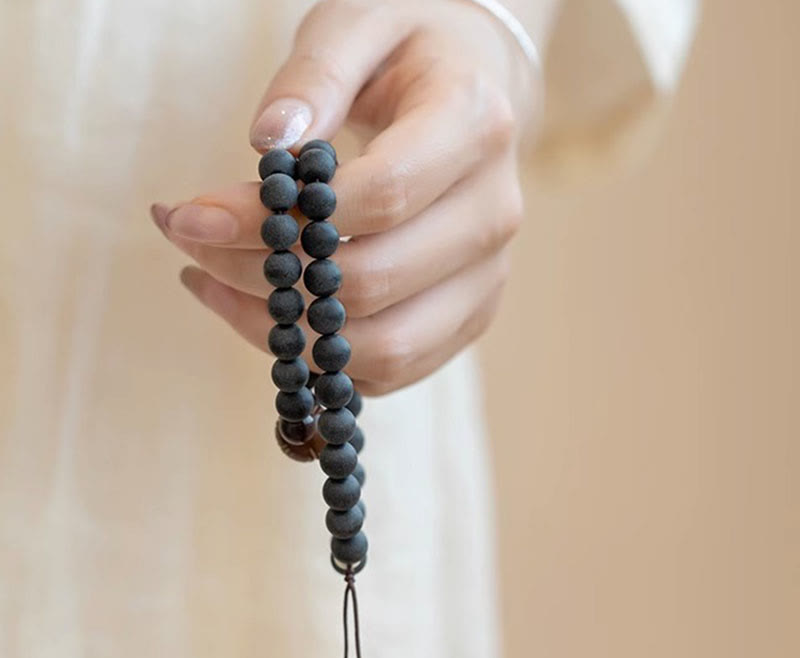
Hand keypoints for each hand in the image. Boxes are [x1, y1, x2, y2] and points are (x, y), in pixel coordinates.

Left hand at [151, 0, 539, 394]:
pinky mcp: (466, 318)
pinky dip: (318, 359)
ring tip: (217, 283)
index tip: (193, 214)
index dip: (277, 220)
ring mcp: (484, 278)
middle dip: (262, 276)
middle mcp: (493, 214)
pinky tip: (270, 315)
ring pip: (381, 347)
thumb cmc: (405, 57)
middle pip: (371, 281)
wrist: (471, 101)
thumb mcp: (358, 25)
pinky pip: (389, 369)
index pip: (379, 197)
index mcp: (475, 128)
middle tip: (193, 243)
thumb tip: (268, 146)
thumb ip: (314, 76)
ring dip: (284, 331)